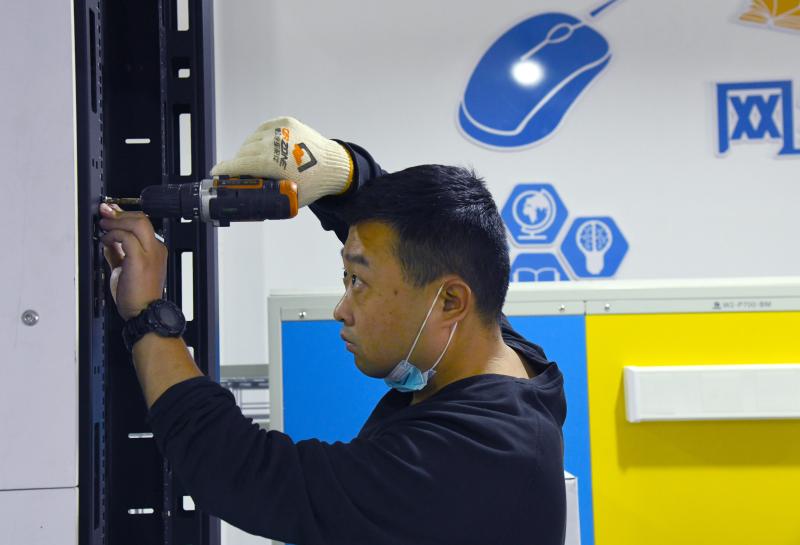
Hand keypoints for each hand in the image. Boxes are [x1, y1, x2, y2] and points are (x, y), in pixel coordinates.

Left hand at [98, 203, 167, 320]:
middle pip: (142, 219)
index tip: (110, 212)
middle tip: (105, 213)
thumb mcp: (124, 269)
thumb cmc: (137, 296)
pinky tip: (106, 240)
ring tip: (104, 225)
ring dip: (117, 221)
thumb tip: (109, 241)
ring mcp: (150, 254)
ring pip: (138, 223)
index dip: (124, 215)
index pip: (142, 224)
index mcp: (155, 250)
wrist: (144, 313)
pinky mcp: (140, 260)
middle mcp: (156, 249)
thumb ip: (118, 253)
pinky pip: (127, 238)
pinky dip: (113, 235)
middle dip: (120, 214)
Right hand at [211, 116, 352, 206]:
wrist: (334, 166)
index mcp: (271, 163)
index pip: (239, 164)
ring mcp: (280, 130)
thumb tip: (248, 200)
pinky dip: (259, 138)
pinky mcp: (286, 122)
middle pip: (243, 152)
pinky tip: (260, 147)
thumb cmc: (313, 185)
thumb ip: (267, 196)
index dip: (224, 169)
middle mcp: (273, 143)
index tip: (216, 172)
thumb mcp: (288, 196)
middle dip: (238, 162)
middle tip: (238, 172)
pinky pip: (263, 129)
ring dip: (248, 150)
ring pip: (252, 140)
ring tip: (252, 160)